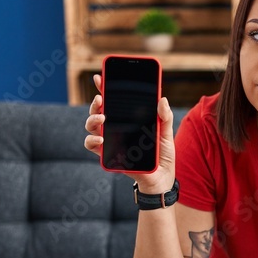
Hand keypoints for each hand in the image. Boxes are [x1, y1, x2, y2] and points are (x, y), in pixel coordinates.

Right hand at [83, 73, 175, 193]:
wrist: (161, 179)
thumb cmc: (163, 156)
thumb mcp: (166, 134)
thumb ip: (164, 117)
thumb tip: (162, 99)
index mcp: (129, 120)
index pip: (114, 102)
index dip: (105, 89)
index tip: (100, 77)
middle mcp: (116, 129)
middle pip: (98, 111)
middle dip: (95, 103)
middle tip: (100, 99)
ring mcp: (111, 142)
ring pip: (92, 127)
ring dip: (92, 119)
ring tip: (101, 118)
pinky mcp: (109, 156)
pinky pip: (93, 146)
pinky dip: (93, 141)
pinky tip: (100, 139)